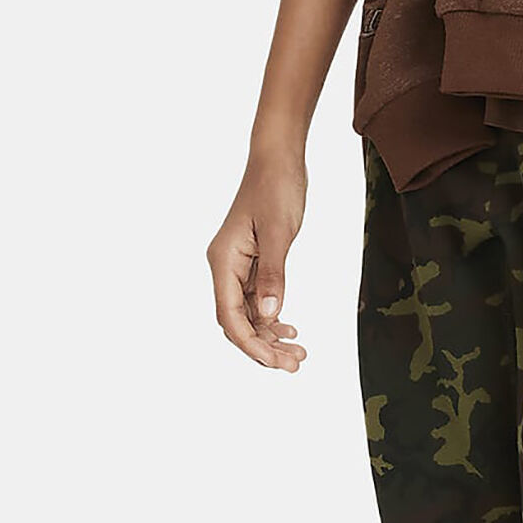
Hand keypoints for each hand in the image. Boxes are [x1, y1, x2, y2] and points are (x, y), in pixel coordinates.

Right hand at [208, 148, 309, 371]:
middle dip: (263, 347)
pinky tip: (291, 331)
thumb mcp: (278, 231)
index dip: (250, 344)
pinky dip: (274, 318)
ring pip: (250, 313)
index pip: (230, 316)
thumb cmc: (276, 187)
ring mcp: (239, 266)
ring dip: (271, 336)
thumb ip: (274, 274)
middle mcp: (225, 267)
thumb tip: (270, 315)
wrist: (278, 158)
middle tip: (295, 364)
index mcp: (223, 261)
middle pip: (238, 321)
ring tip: (299, 354)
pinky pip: (258, 300)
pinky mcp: (253, 262)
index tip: (275, 362)